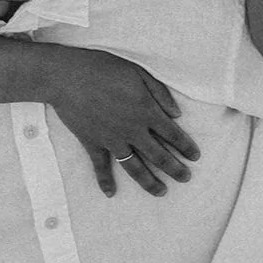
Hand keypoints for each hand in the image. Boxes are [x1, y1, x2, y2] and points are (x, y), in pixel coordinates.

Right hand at [46, 48, 199, 197]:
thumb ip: (159, 93)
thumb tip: (177, 113)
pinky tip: (110, 193)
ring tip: (161, 192)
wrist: (67, 77)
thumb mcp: (138, 72)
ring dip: (149, 182)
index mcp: (146, 110)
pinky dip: (105, 181)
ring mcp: (112, 140)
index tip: (195, 157)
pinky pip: (101, 167)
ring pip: (135, 167)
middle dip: (175, 169)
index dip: (186, 146)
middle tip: (186, 178)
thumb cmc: (104, 68)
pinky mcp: (93, 143)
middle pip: (158, 155)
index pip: (172, 133)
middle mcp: (132, 130)